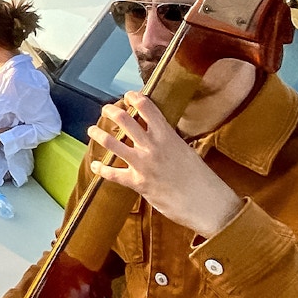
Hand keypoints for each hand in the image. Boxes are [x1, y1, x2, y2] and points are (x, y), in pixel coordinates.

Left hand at [86, 91, 242, 237]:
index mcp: (167, 135)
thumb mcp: (184, 149)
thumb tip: (156, 131)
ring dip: (99, 135)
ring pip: (114, 144)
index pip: (148, 108)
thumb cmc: (199, 177)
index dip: (135, 98)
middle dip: (112, 112)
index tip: (128, 95)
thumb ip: (168, 139)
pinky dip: (101, 168)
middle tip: (106, 110)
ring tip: (92, 129)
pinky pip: (114, 174)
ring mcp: (144, 164)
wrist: (206, 201)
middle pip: (125, 120)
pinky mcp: (138, 182)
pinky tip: (95, 165)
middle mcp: (153, 146)